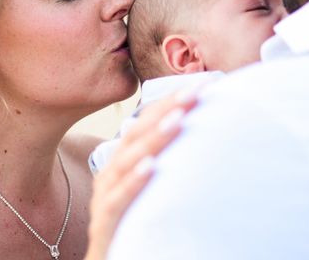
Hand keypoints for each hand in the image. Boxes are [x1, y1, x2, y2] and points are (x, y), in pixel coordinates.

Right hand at [84, 90, 197, 259]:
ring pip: (128, 161)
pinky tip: (151, 167)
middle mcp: (112, 172)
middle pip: (138, 133)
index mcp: (123, 160)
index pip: (146, 122)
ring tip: (178, 119)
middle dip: (167, 109)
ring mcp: (105, 196)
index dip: (172, 100)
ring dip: (154, 138)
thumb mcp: (150, 186)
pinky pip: (118, 200)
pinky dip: (134, 181)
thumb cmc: (136, 220)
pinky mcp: (106, 223)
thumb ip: (165, 161)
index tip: (203, 84)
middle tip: (196, 91)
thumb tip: (198, 132)